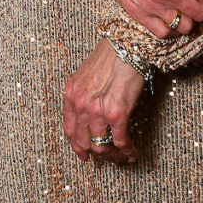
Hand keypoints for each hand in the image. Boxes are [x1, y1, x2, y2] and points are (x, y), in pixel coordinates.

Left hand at [63, 39, 144, 163]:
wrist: (125, 46)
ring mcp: (97, 111)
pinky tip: (132, 152)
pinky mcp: (117, 114)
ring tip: (122, 155)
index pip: (70, 130)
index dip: (77, 146)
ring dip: (113, 155)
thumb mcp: (86, 75)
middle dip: (97, 154)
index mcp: (71, 94)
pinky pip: (120, 141)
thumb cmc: (110, 57)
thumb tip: (91, 116)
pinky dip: (127, 150)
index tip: (84, 155)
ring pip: (102, 146)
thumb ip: (83, 96)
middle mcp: (81, 104)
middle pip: (84, 142)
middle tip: (108, 157)